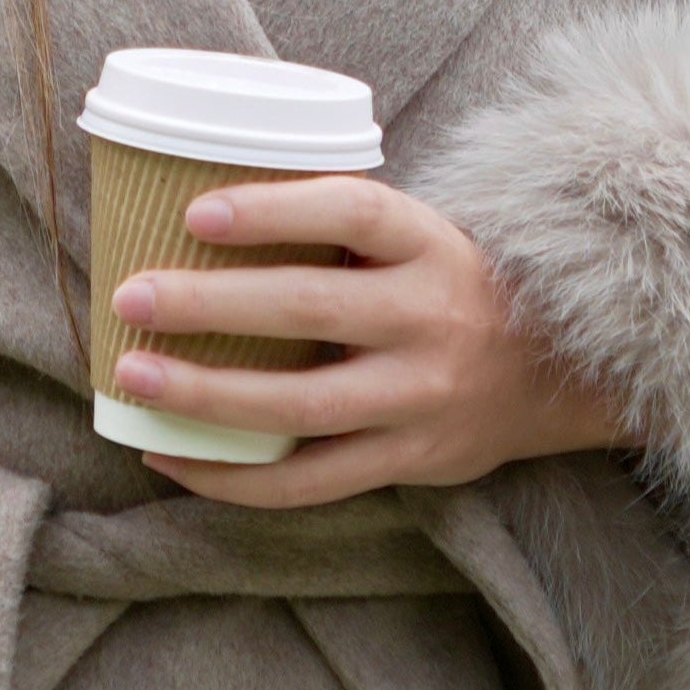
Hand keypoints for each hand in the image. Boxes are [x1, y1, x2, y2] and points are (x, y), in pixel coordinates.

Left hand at [109, 171, 627, 508]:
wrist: (559, 374)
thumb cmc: (453, 287)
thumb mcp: (421, 238)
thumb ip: (343, 226)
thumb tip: (199, 207)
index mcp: (430, 245)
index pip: (352, 212)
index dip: (274, 211)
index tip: (195, 213)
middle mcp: (428, 319)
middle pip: (309, 310)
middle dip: (210, 305)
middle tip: (130, 297)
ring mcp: (420, 397)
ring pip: (301, 406)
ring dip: (207, 397)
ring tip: (134, 379)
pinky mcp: (409, 459)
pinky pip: (310, 482)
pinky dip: (233, 477)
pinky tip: (171, 458)